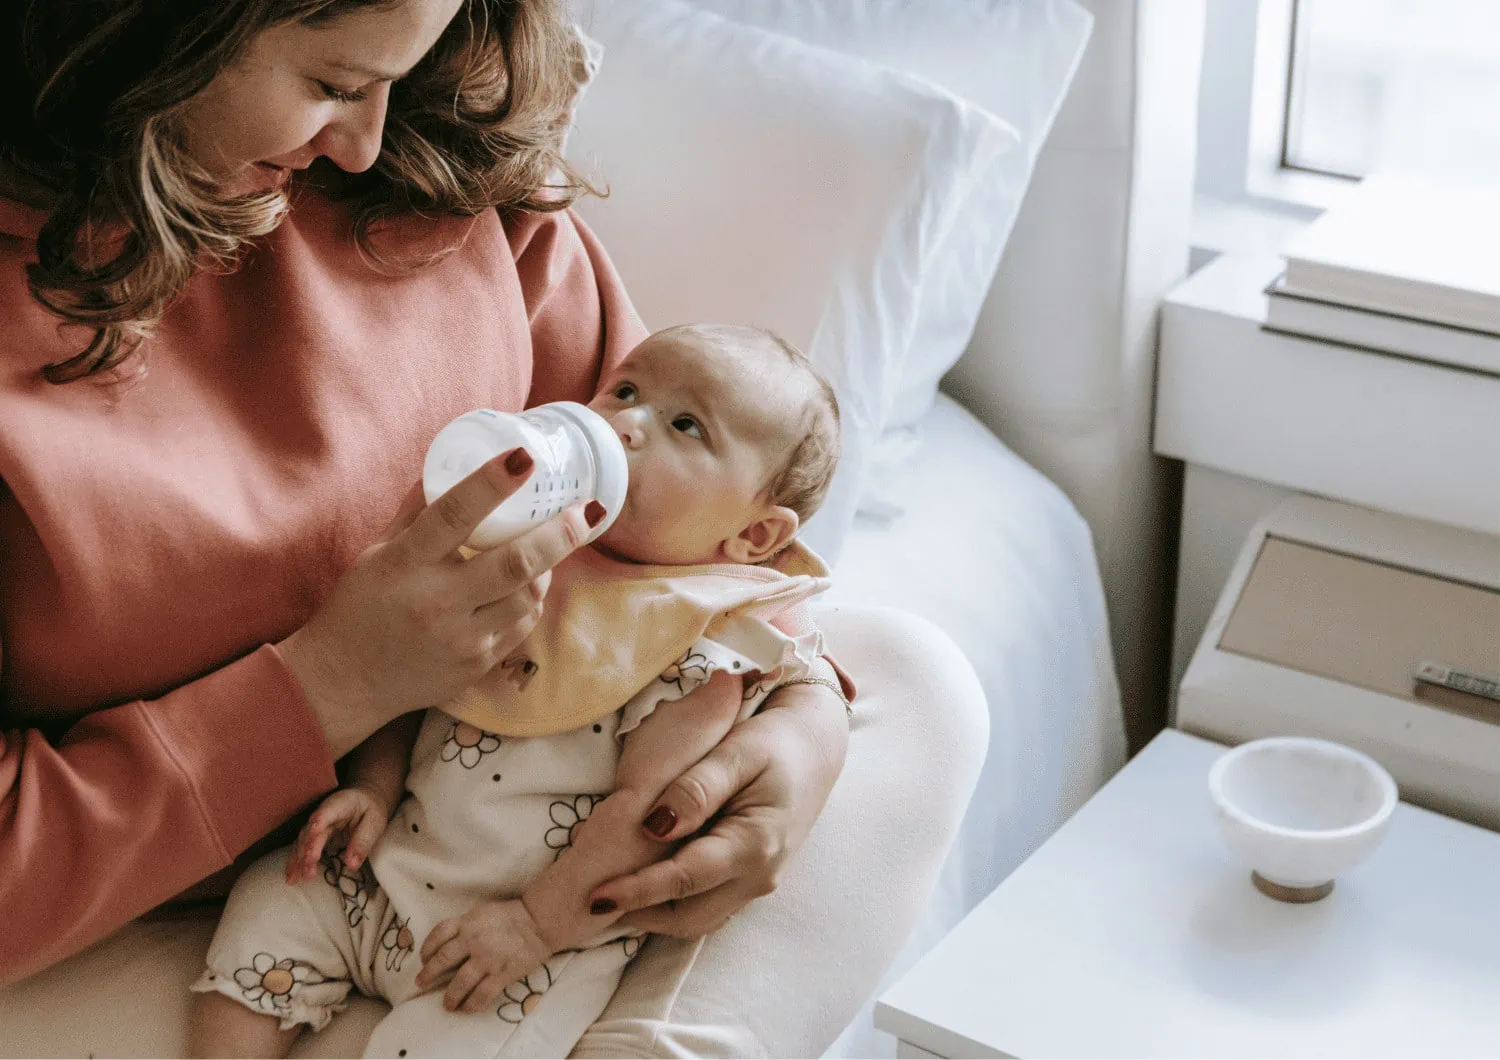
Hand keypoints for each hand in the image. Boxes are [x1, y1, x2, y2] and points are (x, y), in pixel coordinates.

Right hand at [278, 448, 605, 756]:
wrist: (348, 681)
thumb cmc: (362, 605)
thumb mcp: (379, 550)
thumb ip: (418, 509)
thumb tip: (453, 461)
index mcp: (404, 564)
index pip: (453, 515)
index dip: (491, 484)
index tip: (524, 458)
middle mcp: (435, 602)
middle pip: (514, 564)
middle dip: (558, 534)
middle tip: (586, 510)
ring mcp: (461, 640)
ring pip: (529, 596)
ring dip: (548, 567)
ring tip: (551, 545)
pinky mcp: (477, 665)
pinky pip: (521, 625)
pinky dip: (530, 600)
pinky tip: (526, 585)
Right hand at [284, 786, 391, 883]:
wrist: (363, 801)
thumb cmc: (370, 810)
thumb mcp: (374, 823)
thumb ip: (363, 841)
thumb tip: (351, 864)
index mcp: (341, 804)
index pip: (328, 812)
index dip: (320, 821)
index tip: (315, 831)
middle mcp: (323, 814)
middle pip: (312, 832)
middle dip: (308, 851)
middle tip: (308, 871)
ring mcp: (315, 825)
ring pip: (302, 841)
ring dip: (298, 860)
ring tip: (295, 878)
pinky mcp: (312, 836)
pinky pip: (301, 848)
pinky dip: (296, 862)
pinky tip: (291, 877)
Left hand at [415, 899, 551, 1012]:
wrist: (539, 922)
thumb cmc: (512, 915)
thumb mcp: (482, 913)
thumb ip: (465, 926)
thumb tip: (449, 943)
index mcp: (467, 922)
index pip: (438, 934)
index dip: (427, 948)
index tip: (423, 959)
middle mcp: (473, 940)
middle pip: (442, 960)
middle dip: (429, 974)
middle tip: (421, 983)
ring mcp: (487, 958)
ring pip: (460, 982)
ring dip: (450, 996)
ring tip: (447, 1004)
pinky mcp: (502, 973)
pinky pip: (482, 994)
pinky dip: (472, 1004)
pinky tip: (467, 1008)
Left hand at [586, 681, 848, 936]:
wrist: (816, 745)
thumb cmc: (776, 742)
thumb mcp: (737, 752)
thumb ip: (697, 789)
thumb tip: (654, 827)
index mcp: (756, 845)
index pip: (685, 880)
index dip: (637, 891)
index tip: (594, 896)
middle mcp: (758, 877)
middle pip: (687, 916)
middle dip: (638, 913)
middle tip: (591, 898)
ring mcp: (756, 883)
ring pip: (695, 919)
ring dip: (652, 913)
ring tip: (610, 892)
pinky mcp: (749, 879)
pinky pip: (706, 904)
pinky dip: (672, 901)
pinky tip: (644, 879)